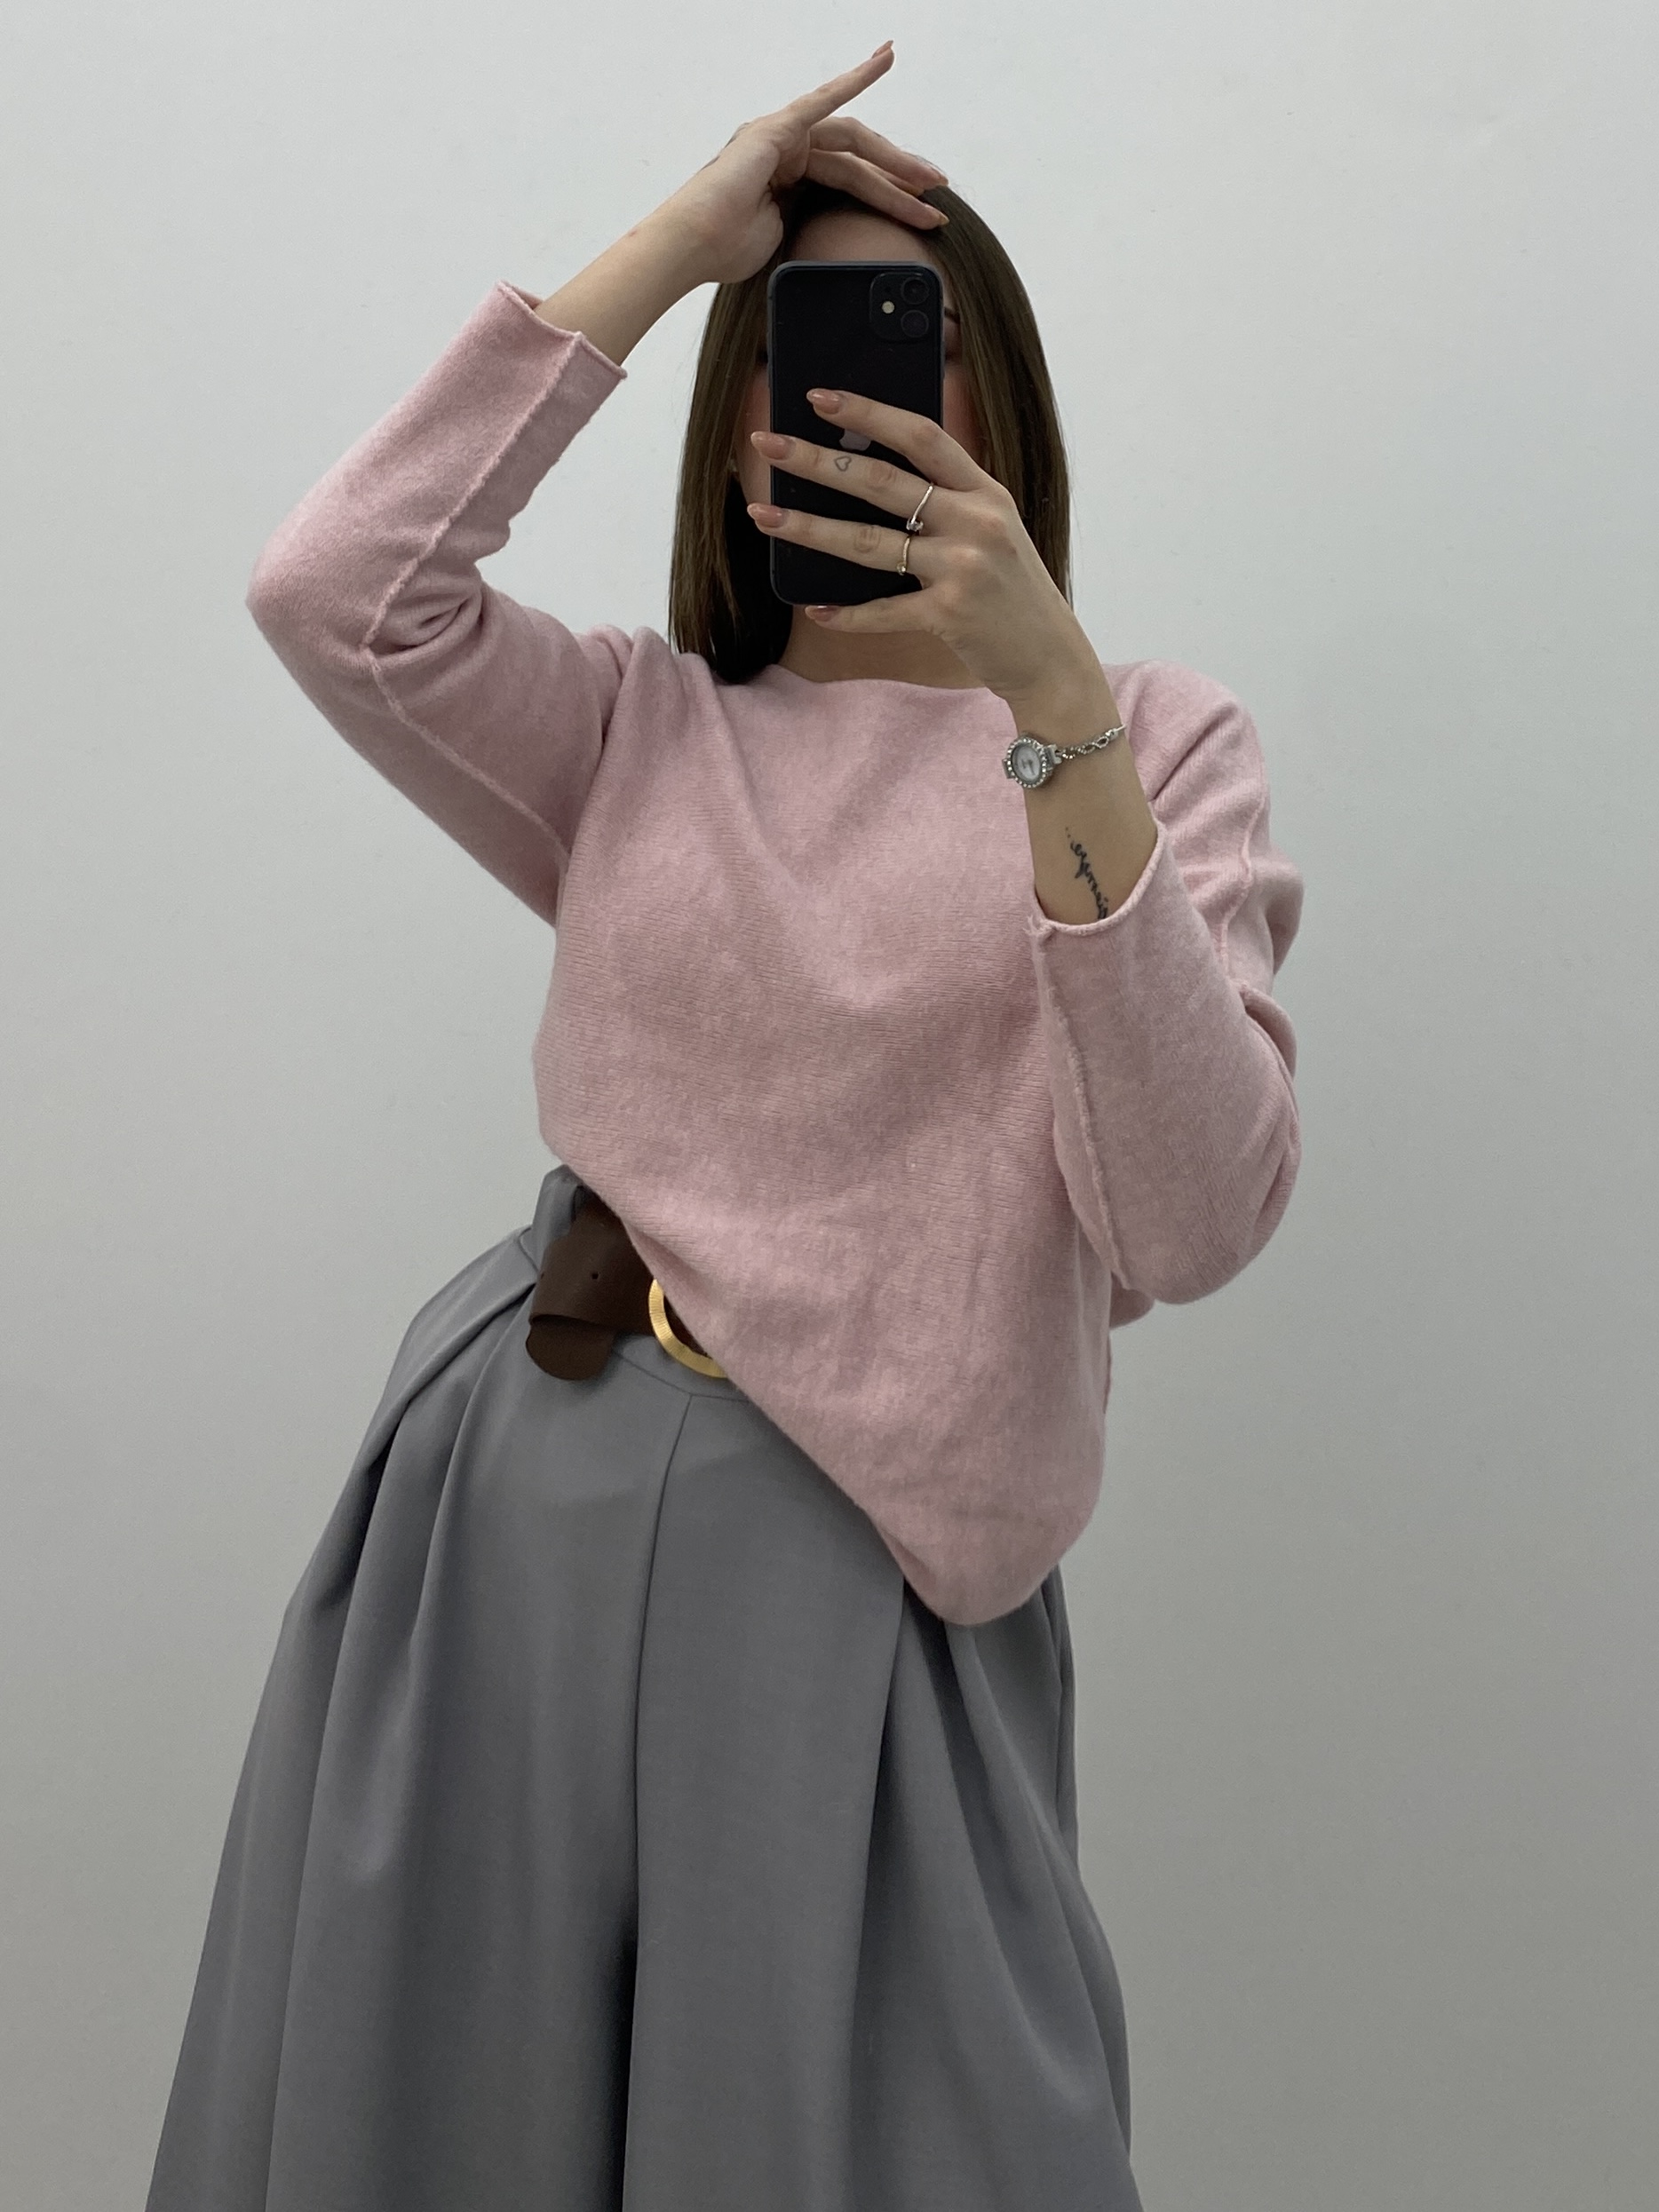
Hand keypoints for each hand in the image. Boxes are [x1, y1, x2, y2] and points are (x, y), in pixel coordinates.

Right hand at [658, 42, 947, 289]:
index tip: (921, 202)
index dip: (887, 186)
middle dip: (901, 177)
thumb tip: (840, 243)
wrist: (692, 247)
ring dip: (895, 163)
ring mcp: (781, 135)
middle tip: (938, 196)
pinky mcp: (776, 129)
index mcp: (789, 175)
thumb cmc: (725, 251)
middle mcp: (787, 147)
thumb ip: (811, 224)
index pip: (849, 174)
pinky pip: (824, 101)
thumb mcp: (784, 238)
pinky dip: (855, 79)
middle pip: (858, 157)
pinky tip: (884, 61)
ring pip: (852, 144)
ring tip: (930, 184)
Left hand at [746, 392, 1101, 709]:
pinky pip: (884, 611)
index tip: (820, 397)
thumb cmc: (1010, 592)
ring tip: (764, 516)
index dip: (868, 413)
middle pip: (882, 482)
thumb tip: (865, 478)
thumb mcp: (992, 530)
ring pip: (870, 542)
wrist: (1050, 657)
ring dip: (809, 529)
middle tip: (767, 443)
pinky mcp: (951, 614)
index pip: (921, 436)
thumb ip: (947, 502)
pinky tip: (815, 608)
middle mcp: (975, 521)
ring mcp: (963, 568)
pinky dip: (847, 613)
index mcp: (984, 490)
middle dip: (817, 460)